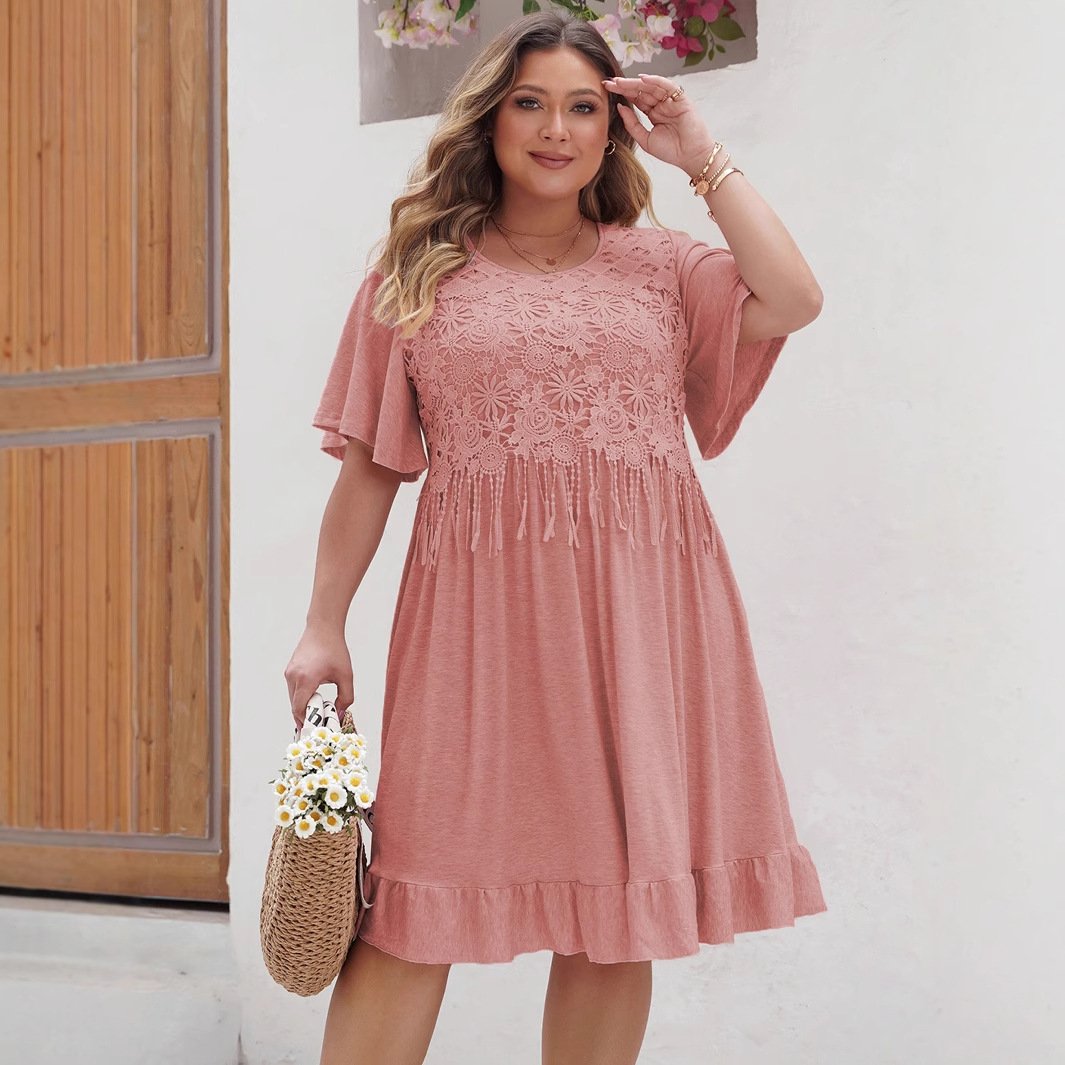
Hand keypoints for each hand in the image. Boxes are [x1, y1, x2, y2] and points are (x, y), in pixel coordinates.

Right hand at [283, 625, 354, 729]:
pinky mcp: (289, 669)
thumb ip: (346, 698)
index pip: (300, 709)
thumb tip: (340, 714)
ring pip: (293, 698)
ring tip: (318, 711)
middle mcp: (293, 677)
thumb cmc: (335, 650)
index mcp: (306, 679)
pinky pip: (293, 689)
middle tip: (318, 725)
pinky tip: (314, 698)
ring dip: (303, 706)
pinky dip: (301, 696)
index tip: (315, 730)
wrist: (323, 628)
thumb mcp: (346, 676)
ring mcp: (289, 672)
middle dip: (305, 717)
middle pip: (295, 706)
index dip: (306, 722)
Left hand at [601, 73, 717, 178]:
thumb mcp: (645, 139)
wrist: (690, 157)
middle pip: (641, 91)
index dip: (622, 93)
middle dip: (625, 86)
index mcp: (653, 113)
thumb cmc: (671, 151)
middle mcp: (662, 104)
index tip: (607, 89)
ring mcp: (671, 101)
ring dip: (635, 83)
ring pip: (651, 86)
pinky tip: (642, 79)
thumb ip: (632, 124)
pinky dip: (655, 81)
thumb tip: (620, 107)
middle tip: (609, 82)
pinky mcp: (681, 99)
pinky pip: (667, 86)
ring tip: (620, 81)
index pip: (636, 99)